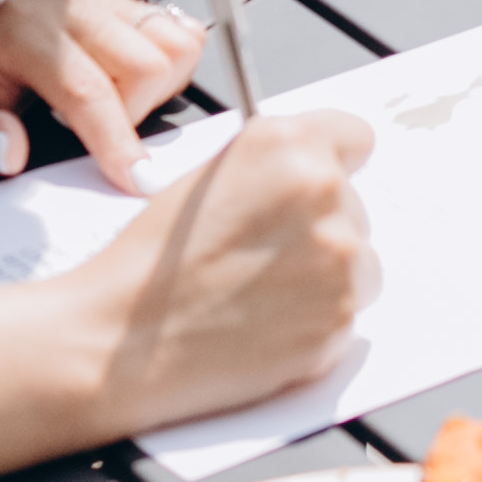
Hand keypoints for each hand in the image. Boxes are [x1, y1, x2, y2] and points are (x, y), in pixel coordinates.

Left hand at [0, 0, 213, 193]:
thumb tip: (11, 154)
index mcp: (23, 31)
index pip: (88, 88)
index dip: (116, 140)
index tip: (135, 182)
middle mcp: (71, 6)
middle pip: (148, 62)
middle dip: (139, 115)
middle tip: (102, 141)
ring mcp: (103, 0)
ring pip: (177, 41)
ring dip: (161, 89)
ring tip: (118, 113)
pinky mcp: (124, 5)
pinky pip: (179, 32)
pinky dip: (169, 69)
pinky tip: (131, 92)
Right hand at [66, 105, 378, 434]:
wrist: (122, 343)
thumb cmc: (152, 265)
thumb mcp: (206, 178)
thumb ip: (270, 164)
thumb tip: (311, 168)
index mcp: (289, 146)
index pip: (355, 137)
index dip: (333, 164)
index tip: (319, 187)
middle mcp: (324, 194)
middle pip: (355, 209)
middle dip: (319, 231)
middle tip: (261, 258)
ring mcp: (338, 260)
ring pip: (358, 265)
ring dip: (324, 280)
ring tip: (258, 295)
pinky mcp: (338, 320)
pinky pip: (346, 317)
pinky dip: (315, 324)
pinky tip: (264, 327)